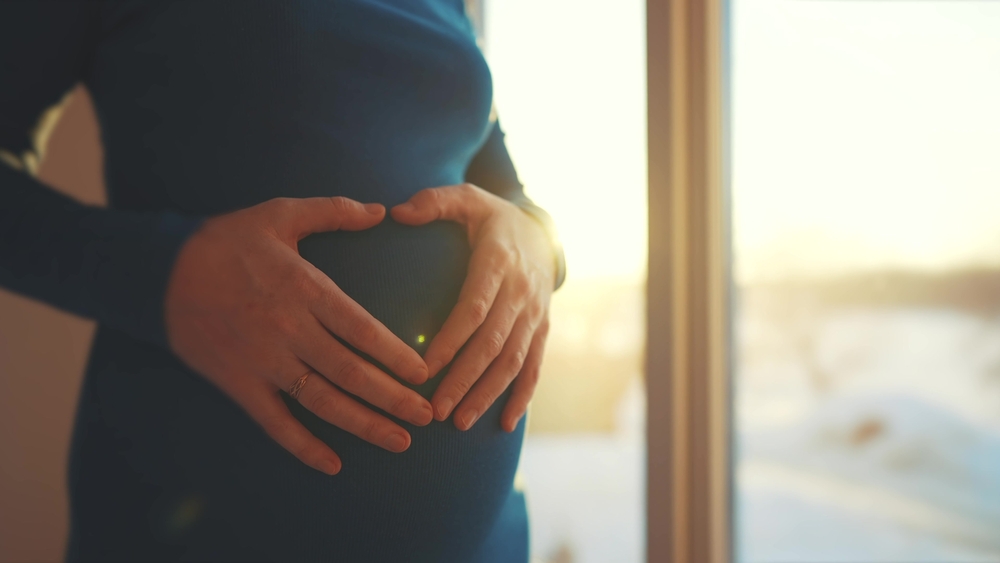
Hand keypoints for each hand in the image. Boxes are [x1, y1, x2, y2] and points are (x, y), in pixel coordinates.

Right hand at [165, 197, 431, 474]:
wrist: (158, 272)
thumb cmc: (225, 241)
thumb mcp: (279, 214)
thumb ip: (332, 212)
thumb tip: (379, 210)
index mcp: (305, 289)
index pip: (362, 329)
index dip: (395, 354)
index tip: (425, 374)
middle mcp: (289, 330)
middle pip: (351, 372)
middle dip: (393, 398)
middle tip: (425, 416)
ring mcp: (263, 361)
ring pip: (322, 401)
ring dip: (363, 424)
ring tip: (399, 441)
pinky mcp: (238, 383)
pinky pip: (275, 423)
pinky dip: (303, 446)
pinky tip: (333, 464)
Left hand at [391, 184, 553, 432]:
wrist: (543, 231)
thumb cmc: (491, 217)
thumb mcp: (466, 198)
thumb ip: (433, 201)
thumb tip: (397, 211)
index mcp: (499, 261)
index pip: (473, 308)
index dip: (450, 340)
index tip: (422, 368)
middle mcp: (522, 292)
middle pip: (492, 343)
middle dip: (464, 379)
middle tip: (435, 410)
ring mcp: (535, 314)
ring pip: (513, 361)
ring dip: (488, 394)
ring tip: (460, 422)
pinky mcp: (542, 330)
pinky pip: (534, 367)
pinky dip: (522, 397)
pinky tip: (504, 424)